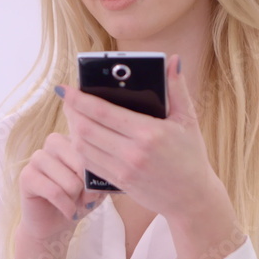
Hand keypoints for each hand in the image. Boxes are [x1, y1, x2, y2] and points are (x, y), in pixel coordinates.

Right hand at [16, 132, 106, 242]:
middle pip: (82, 164)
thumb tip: (101, 176)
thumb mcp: (98, 186)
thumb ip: (102, 176)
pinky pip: (54, 192)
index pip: (93, 149)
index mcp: (73, 138)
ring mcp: (37, 157)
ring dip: (76, 199)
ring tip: (73, 203)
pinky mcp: (26, 176)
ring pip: (70, 181)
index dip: (99, 175)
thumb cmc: (79, 200)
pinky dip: (66, 207)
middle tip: (85, 198)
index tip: (98, 189)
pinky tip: (68, 211)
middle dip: (87, 188)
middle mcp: (54, 142)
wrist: (55, 224)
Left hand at [59, 54, 217, 218]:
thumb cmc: (191, 156)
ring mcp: (123, 170)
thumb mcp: (188, 119)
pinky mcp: (118, 182)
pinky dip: (80, 148)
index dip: (80, 99)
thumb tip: (173, 60)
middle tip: (67, 99)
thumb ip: (178, 88)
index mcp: (149, 132)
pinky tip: (81, 136)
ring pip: (83, 147)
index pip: (103, 112)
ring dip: (73, 129)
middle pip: (87, 129)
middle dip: (72, 111)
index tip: (66, 88)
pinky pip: (89, 163)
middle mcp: (132, 152)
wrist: (192, 198)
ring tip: (73, 115)